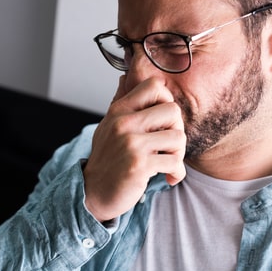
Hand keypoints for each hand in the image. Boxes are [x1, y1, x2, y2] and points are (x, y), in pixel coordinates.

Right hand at [83, 76, 185, 221]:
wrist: (93, 193)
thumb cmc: (106, 160)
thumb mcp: (107, 126)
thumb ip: (120, 103)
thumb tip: (124, 77)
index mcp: (119, 111)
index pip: (154, 86)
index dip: (167, 100)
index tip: (163, 120)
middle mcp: (124, 123)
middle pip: (173, 110)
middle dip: (178, 129)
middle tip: (169, 145)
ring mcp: (131, 144)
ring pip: (178, 137)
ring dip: (179, 154)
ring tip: (168, 162)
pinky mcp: (139, 165)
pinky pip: (175, 162)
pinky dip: (177, 173)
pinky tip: (169, 177)